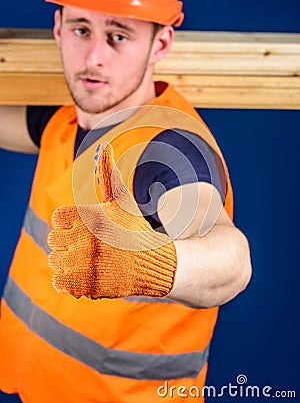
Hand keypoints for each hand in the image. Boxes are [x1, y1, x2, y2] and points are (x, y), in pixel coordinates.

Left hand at [48, 144, 176, 298]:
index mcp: (91, 216)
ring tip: (86, 261)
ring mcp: (86, 264)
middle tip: (86, 246)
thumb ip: (109, 174)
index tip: (83, 229)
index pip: (57, 219)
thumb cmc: (136, 228)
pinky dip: (68, 281)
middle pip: (54, 241)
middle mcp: (87, 239)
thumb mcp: (122, 200)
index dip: (68, 224)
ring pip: (55, 262)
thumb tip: (105, 145)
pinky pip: (61, 283)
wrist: (156, 262)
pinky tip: (85, 275)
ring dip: (67, 262)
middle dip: (67, 243)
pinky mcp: (88, 286)